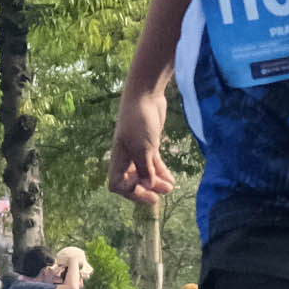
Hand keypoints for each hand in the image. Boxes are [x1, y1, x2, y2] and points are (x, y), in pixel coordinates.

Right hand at [108, 84, 173, 201]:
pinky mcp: (149, 144)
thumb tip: (148, 186)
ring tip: (170, 187)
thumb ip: (145, 168)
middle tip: (161, 194)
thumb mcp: (143, 148)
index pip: (117, 184)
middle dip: (146, 189)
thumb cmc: (139, 120)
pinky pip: (153, 164)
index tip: (146, 191)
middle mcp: (127, 156)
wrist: (146, 94)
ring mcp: (138, 150)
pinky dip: (161, 172)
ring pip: (145, 173)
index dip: (130, 192)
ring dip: (156, 182)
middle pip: (132, 181)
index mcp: (119, 158)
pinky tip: (171, 179)